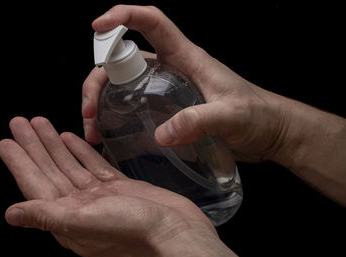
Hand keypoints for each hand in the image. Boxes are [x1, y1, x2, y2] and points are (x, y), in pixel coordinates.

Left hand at [0, 116, 246, 256]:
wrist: (175, 232)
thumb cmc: (134, 231)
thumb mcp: (86, 222)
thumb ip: (48, 216)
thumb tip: (11, 214)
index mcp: (67, 217)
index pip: (36, 185)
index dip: (20, 163)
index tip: (6, 142)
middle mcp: (80, 207)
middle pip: (50, 171)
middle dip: (34, 146)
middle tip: (20, 122)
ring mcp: (100, 196)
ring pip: (70, 165)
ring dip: (55, 145)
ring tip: (41, 124)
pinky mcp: (118, 188)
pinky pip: (93, 166)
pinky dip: (81, 152)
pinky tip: (71, 138)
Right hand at [82, 4, 291, 163]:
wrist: (269, 132)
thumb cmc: (258, 115)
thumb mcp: (231, 115)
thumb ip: (200, 121)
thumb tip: (162, 134)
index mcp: (186, 57)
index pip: (151, 22)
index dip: (123, 16)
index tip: (97, 26)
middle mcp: (172, 69)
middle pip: (124, 59)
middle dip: (98, 79)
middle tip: (89, 112)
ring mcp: (168, 90)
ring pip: (124, 84)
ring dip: (103, 102)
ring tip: (94, 130)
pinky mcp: (169, 110)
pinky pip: (135, 106)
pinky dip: (119, 118)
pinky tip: (112, 138)